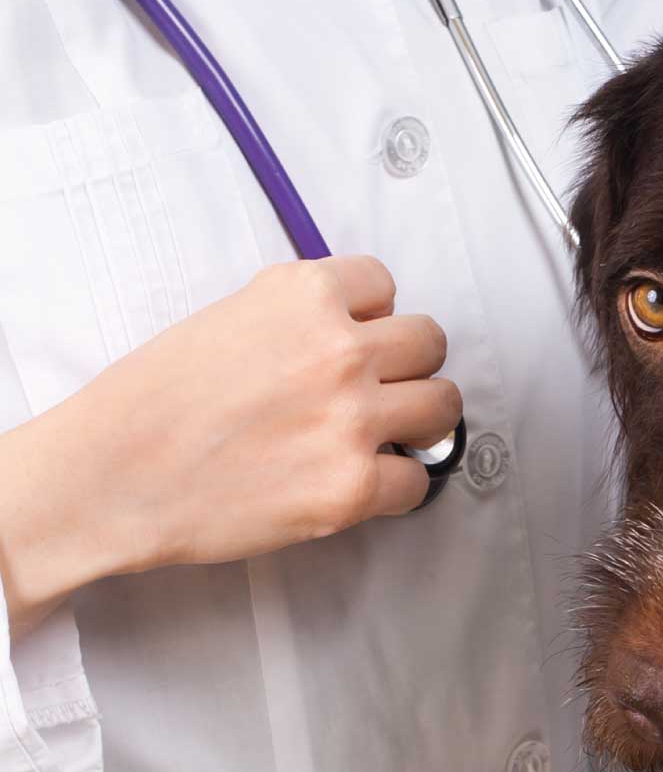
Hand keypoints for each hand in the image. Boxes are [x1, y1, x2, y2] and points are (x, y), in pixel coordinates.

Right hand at [0, 256, 458, 631]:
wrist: (109, 476)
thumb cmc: (153, 402)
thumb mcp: (228, 318)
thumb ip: (298, 317)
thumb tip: (355, 329)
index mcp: (303, 295)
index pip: (384, 284)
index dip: (370, 315)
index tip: (354, 337)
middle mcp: (339, 349)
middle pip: (430, 341)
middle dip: (407, 365)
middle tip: (378, 389)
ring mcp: (352, 419)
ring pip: (443, 406)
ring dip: (419, 421)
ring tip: (382, 434)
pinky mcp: (352, 486)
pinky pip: (418, 481)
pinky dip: (396, 487)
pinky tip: (360, 483)